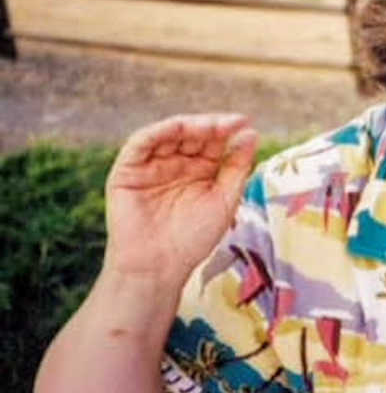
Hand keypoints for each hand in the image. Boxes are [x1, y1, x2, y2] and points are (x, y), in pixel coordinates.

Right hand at [103, 113, 258, 287]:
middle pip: (194, 134)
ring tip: (210, 127)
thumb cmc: (193, 239)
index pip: (214, 141)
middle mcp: (176, 163)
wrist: (158, 268)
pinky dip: (158, 132)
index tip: (246, 123)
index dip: (229, 130)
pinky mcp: (127, 170)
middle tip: (230, 124)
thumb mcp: (224, 199)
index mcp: (200, 169)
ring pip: (169, 134)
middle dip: (212, 126)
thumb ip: (237, 166)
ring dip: (189, 126)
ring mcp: (152, 165)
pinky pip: (141, 143)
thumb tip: (252, 133)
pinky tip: (177, 128)